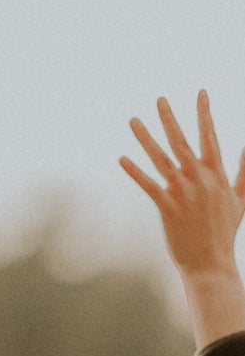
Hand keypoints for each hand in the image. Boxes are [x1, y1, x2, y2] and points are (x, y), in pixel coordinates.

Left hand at [121, 90, 244, 278]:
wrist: (211, 262)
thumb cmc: (224, 232)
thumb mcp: (241, 199)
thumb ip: (244, 172)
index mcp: (217, 174)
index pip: (210, 137)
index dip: (205, 114)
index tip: (201, 93)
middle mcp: (200, 179)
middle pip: (182, 142)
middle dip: (170, 119)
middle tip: (159, 99)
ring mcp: (183, 192)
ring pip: (161, 158)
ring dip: (146, 138)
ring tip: (133, 120)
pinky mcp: (168, 207)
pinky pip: (149, 184)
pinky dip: (135, 171)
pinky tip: (122, 158)